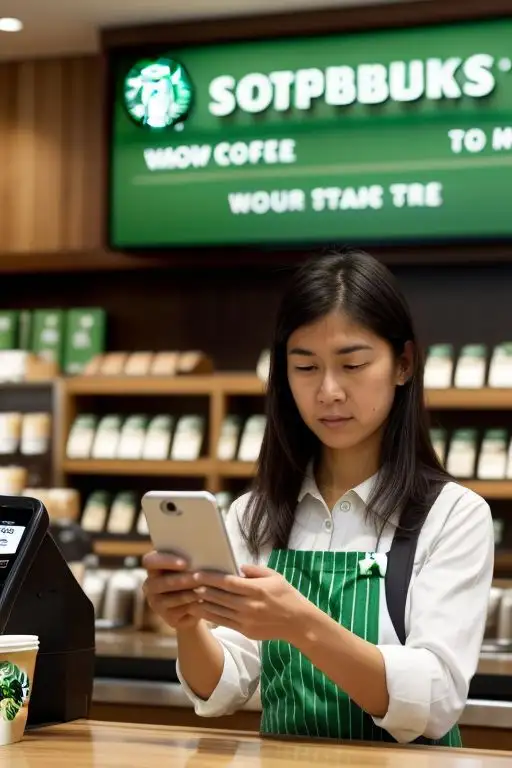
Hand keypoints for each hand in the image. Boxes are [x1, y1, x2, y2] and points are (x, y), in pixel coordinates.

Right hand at [142, 551, 202, 630]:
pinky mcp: (168, 617)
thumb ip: (188, 559)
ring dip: (191, 592)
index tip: (185, 563)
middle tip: (198, 577)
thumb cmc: (193, 574)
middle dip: (182, 579)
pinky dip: (195, 603)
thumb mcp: (189, 564)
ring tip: (205, 587)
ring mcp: (156, 603)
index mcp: (152, 568)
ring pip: (175, 597)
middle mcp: (150, 586)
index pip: (149, 561)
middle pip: (161, 582)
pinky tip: (205, 598)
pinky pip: (182, 609)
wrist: (195, 603)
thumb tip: (202, 554)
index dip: (165, 561)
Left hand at [188, 564, 309, 642]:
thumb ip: (255, 570)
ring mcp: (246, 620)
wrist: (298, 623)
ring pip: (218, 610)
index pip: (227, 582)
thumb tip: (239, 568)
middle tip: (186, 582)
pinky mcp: (245, 630)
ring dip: (201, 603)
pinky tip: (200, 610)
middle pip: (219, 596)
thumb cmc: (287, 595)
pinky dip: (209, 616)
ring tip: (188, 596)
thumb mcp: (275, 576)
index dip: (210, 578)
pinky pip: (223, 622)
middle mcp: (249, 605)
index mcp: (256, 589)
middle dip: (201, 589)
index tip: (197, 574)